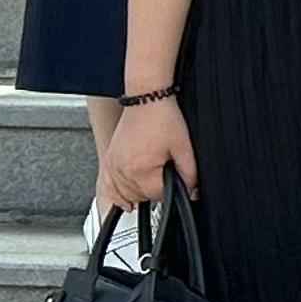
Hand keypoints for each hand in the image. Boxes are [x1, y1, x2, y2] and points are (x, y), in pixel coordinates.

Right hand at [98, 96, 194, 212]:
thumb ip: (189, 174)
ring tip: (151, 177)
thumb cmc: (163, 118)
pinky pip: (108, 187)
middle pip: (142, 197)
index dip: (171, 188)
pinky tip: (125, 201)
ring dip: (139, 192)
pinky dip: (117, 195)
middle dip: (156, 189)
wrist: (147, 99)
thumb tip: (192, 192)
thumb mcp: (183, 147)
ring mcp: (113, 166)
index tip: (175, 177)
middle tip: (164, 171)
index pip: (158, 196)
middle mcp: (122, 171)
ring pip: (126, 195)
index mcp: (141, 170)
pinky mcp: (108, 161)